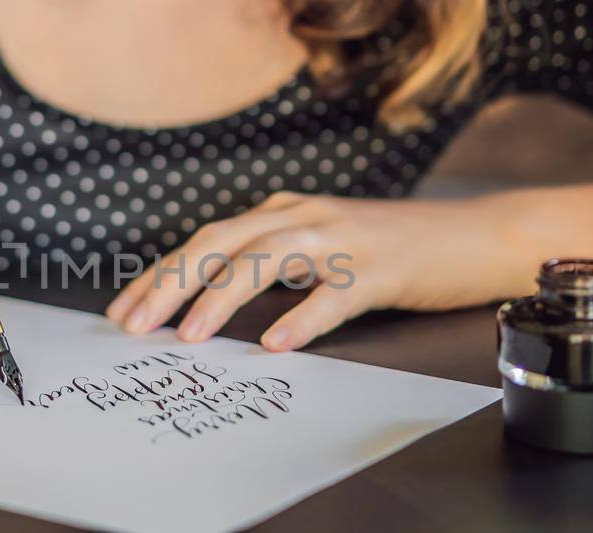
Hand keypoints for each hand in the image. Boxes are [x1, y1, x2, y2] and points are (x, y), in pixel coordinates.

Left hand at [105, 192, 527, 351]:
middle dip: (171, 284)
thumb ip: (270, 263)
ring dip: (220, 297)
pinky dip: (300, 319)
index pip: (205, 241)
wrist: (470, 237)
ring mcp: (341, 239)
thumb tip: (207, 301)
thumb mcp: (318, 247)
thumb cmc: (388, 250)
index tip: (123, 310)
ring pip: (265, 260)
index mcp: (282, 213)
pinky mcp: (379, 269)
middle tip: (136, 326)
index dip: (160, 274)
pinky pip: (332, 295)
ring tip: (189, 335)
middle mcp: (303, 217)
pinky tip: (276, 343)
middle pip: (220, 243)